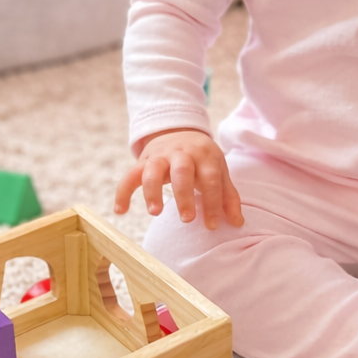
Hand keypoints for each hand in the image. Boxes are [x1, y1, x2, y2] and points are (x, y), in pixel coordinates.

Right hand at [114, 129, 243, 229]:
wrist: (178, 131)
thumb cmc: (202, 159)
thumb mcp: (217, 171)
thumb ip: (227, 196)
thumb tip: (237, 224)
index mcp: (205, 155)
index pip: (210, 179)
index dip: (212, 203)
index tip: (211, 226)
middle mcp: (181, 153)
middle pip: (182, 171)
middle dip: (183, 195)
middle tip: (187, 219)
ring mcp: (160, 156)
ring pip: (153, 170)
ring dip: (152, 191)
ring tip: (155, 213)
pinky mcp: (143, 161)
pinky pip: (129, 175)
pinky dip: (123, 192)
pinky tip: (120, 211)